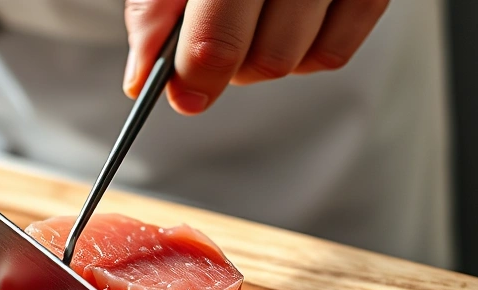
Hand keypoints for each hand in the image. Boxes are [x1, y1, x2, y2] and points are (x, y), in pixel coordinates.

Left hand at [123, 0, 388, 114]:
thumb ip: (154, 9)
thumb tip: (144, 74)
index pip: (217, 36)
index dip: (198, 72)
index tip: (185, 92)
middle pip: (265, 58)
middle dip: (229, 68)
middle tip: (210, 48)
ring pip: (297, 60)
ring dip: (262, 60)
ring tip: (248, 23)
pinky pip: (333, 53)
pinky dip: (302, 51)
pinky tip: (284, 22)